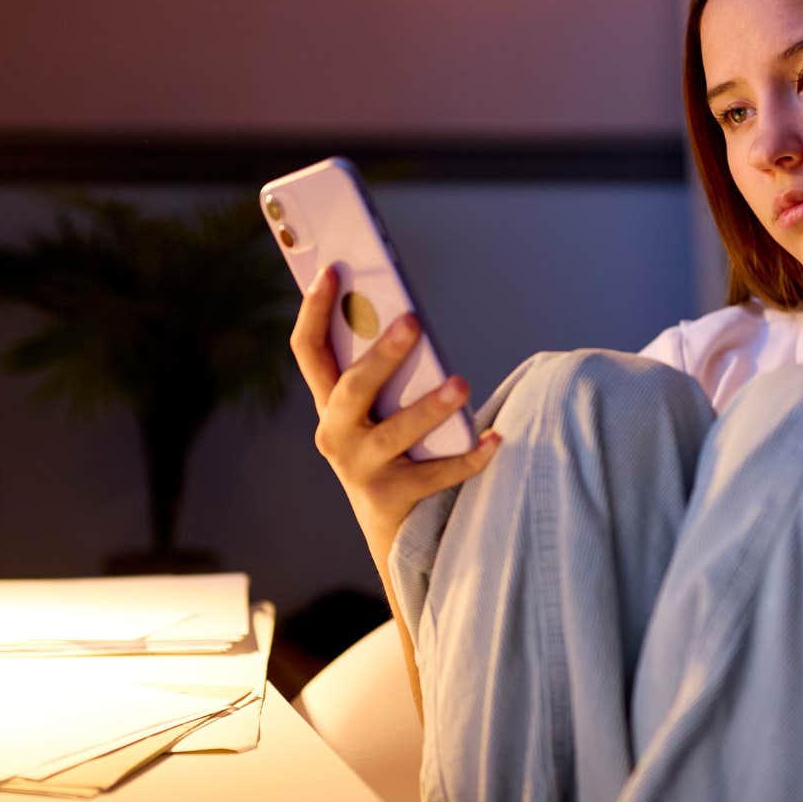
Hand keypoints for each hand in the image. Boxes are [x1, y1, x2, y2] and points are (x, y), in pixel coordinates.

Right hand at [290, 265, 500, 564]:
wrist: (392, 531)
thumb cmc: (391, 451)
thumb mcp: (374, 412)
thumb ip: (383, 374)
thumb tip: (409, 316)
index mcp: (327, 405)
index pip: (308, 351)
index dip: (314, 310)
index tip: (332, 270)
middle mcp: (335, 435)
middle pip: (352, 388)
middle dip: (382, 355)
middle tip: (413, 322)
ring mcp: (360, 468)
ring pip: (394, 432)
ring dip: (429, 407)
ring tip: (461, 384)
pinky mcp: (392, 497)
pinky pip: (436, 473)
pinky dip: (469, 456)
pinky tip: (494, 439)